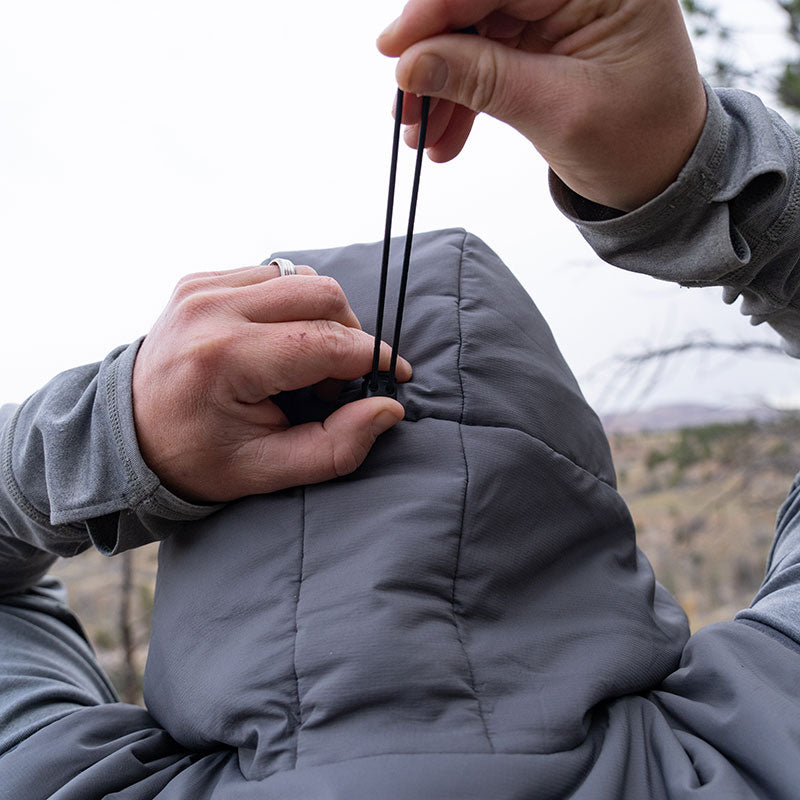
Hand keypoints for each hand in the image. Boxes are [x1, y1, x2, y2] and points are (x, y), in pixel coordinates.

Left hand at [131, 264, 411, 501]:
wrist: (127, 434)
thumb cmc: (197, 458)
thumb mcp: (268, 471)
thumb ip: (336, 447)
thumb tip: (388, 408)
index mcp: (226, 358)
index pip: (327, 343)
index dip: (373, 359)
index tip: (392, 377)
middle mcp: (212, 309)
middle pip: (322, 294)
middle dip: (349, 335)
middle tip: (335, 380)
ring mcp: (202, 287)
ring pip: (302, 277)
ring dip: (321, 318)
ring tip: (303, 363)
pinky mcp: (199, 279)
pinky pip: (272, 275)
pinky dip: (291, 306)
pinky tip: (277, 343)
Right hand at [378, 0, 706, 209]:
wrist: (662, 177)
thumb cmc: (639, 142)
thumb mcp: (560, 112)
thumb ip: (484, 82)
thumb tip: (411, 65)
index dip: (438, 8)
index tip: (394, 49)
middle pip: (479, 1)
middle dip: (434, 55)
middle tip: (404, 108)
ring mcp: (556, 10)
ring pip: (473, 32)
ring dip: (441, 85)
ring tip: (422, 136)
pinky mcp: (541, 39)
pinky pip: (483, 58)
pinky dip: (459, 97)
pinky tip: (442, 135)